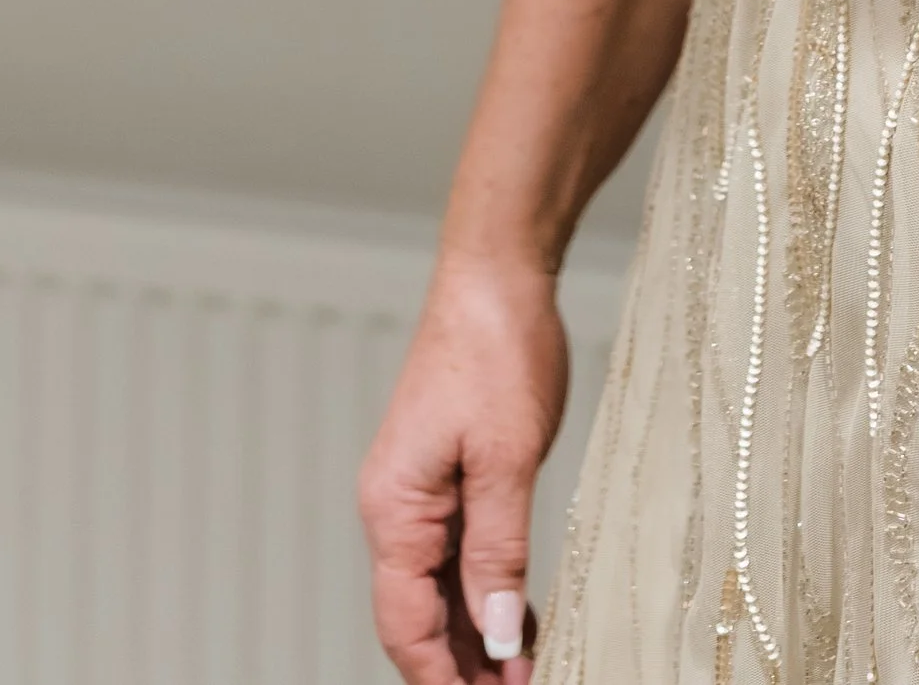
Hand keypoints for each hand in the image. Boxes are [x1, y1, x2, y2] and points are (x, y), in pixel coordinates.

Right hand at [360, 254, 569, 683]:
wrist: (495, 274)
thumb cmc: (496, 350)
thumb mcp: (508, 458)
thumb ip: (498, 552)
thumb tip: (497, 637)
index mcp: (395, 509)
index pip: (407, 627)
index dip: (445, 680)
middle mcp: (395, 508)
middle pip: (418, 618)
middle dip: (461, 668)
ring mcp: (419, 492)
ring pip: (438, 590)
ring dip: (475, 635)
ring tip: (522, 671)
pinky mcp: (446, 474)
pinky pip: (455, 553)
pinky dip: (483, 590)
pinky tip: (518, 615)